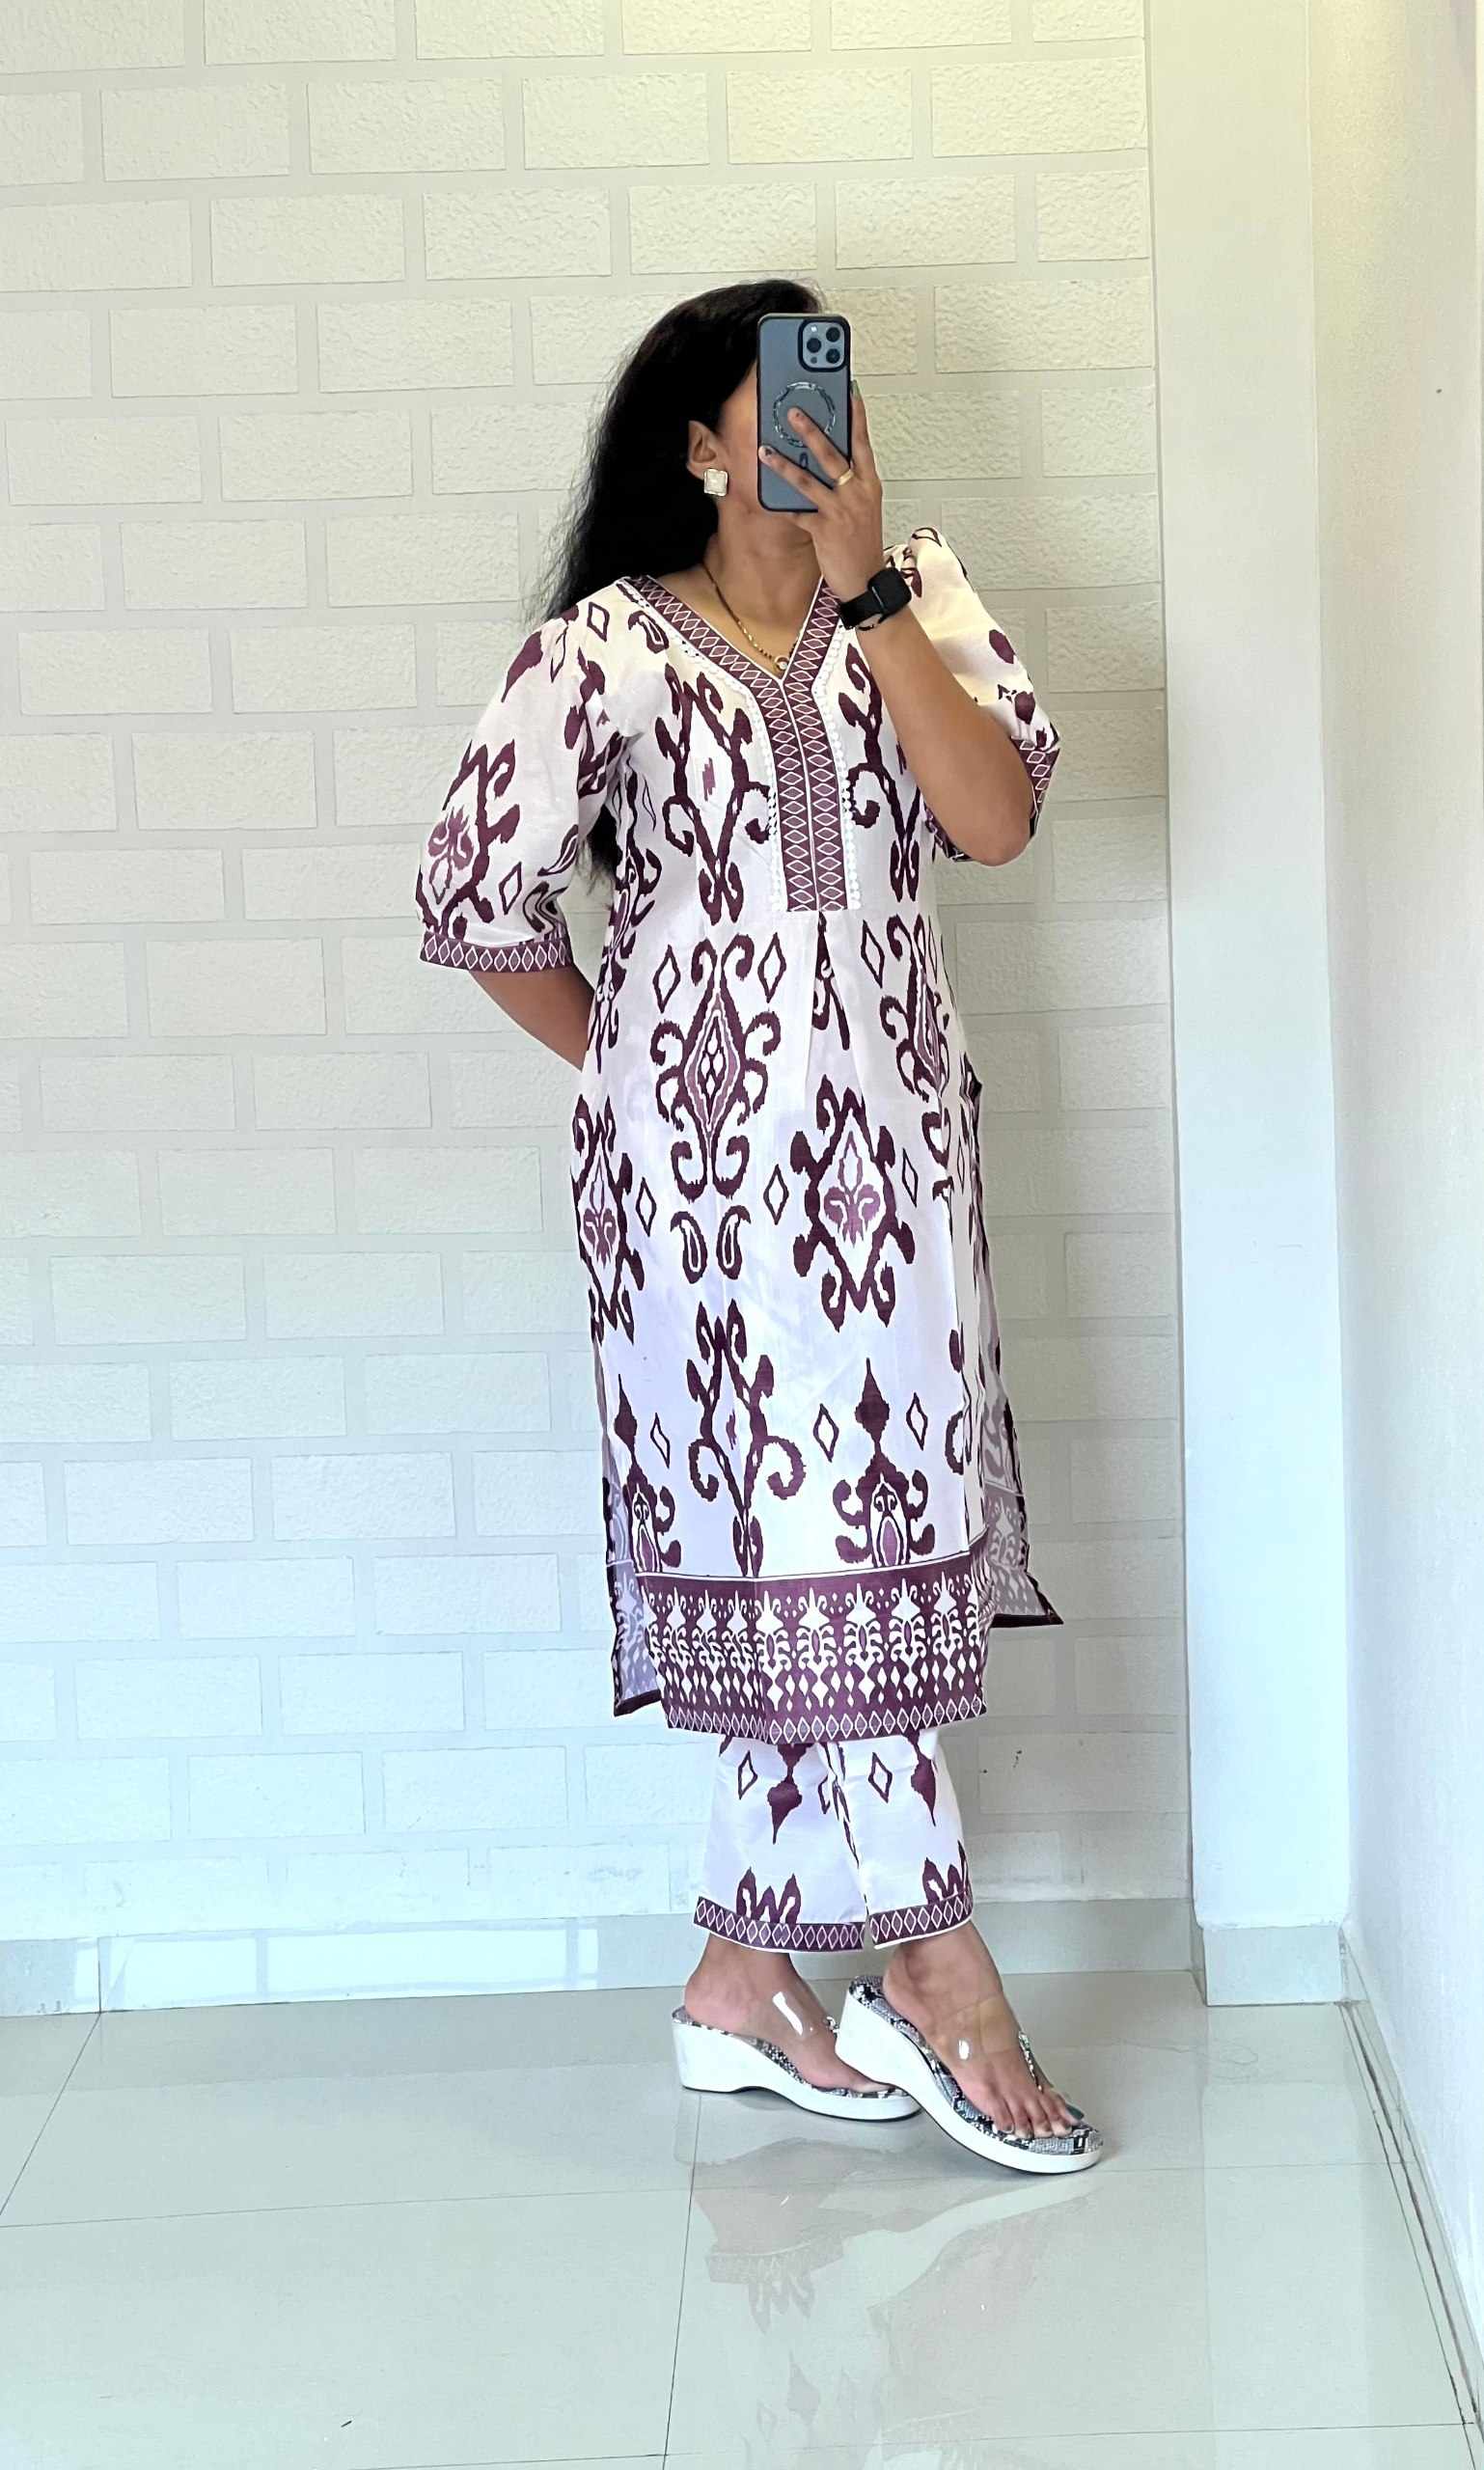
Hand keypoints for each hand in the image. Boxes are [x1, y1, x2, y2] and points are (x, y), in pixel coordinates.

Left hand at [758, 384, 885, 601]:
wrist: (867, 579)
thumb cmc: (864, 543)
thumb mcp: (864, 506)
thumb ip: (849, 482)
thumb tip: (829, 460)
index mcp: (868, 483)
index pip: (862, 442)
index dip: (856, 416)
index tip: (848, 390)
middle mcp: (856, 493)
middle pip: (831, 454)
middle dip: (810, 430)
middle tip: (792, 411)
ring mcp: (839, 511)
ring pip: (808, 481)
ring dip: (783, 464)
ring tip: (765, 450)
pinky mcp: (823, 530)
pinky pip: (797, 513)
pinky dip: (781, 505)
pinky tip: (765, 495)